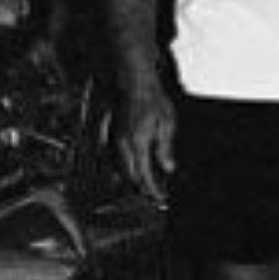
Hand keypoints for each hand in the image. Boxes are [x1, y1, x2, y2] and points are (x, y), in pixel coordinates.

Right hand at [117, 83, 176, 203]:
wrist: (133, 81)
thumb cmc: (151, 97)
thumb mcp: (167, 123)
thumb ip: (165, 148)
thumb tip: (168, 167)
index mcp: (138, 143)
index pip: (144, 175)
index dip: (152, 190)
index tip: (160, 198)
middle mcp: (123, 144)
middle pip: (129, 176)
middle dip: (141, 187)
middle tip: (154, 193)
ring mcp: (114, 139)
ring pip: (119, 168)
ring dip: (132, 178)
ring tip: (145, 183)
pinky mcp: (110, 133)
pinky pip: (114, 157)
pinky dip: (125, 166)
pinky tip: (134, 165)